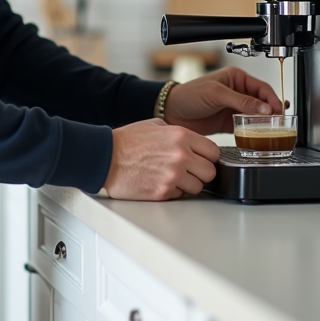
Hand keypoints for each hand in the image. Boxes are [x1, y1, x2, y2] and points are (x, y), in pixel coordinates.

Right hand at [103, 119, 219, 200]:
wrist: (105, 157)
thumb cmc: (126, 141)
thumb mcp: (155, 125)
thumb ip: (178, 133)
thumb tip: (193, 142)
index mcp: (181, 136)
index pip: (214, 151)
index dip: (208, 156)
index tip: (203, 159)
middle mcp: (180, 156)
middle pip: (210, 172)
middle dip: (201, 172)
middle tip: (191, 170)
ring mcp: (172, 176)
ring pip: (198, 187)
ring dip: (188, 184)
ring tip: (174, 177)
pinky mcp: (162, 192)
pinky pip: (180, 195)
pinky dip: (173, 191)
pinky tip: (161, 182)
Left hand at [162, 66, 282, 135]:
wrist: (172, 112)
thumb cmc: (189, 95)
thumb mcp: (217, 94)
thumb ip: (241, 101)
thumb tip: (264, 108)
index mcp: (236, 78)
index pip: (262, 88)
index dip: (273, 100)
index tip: (279, 112)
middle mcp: (238, 91)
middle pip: (263, 102)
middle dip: (272, 112)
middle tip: (278, 124)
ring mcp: (234, 107)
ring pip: (256, 115)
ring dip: (264, 123)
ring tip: (270, 131)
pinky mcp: (229, 122)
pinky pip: (247, 126)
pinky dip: (253, 131)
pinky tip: (257, 136)